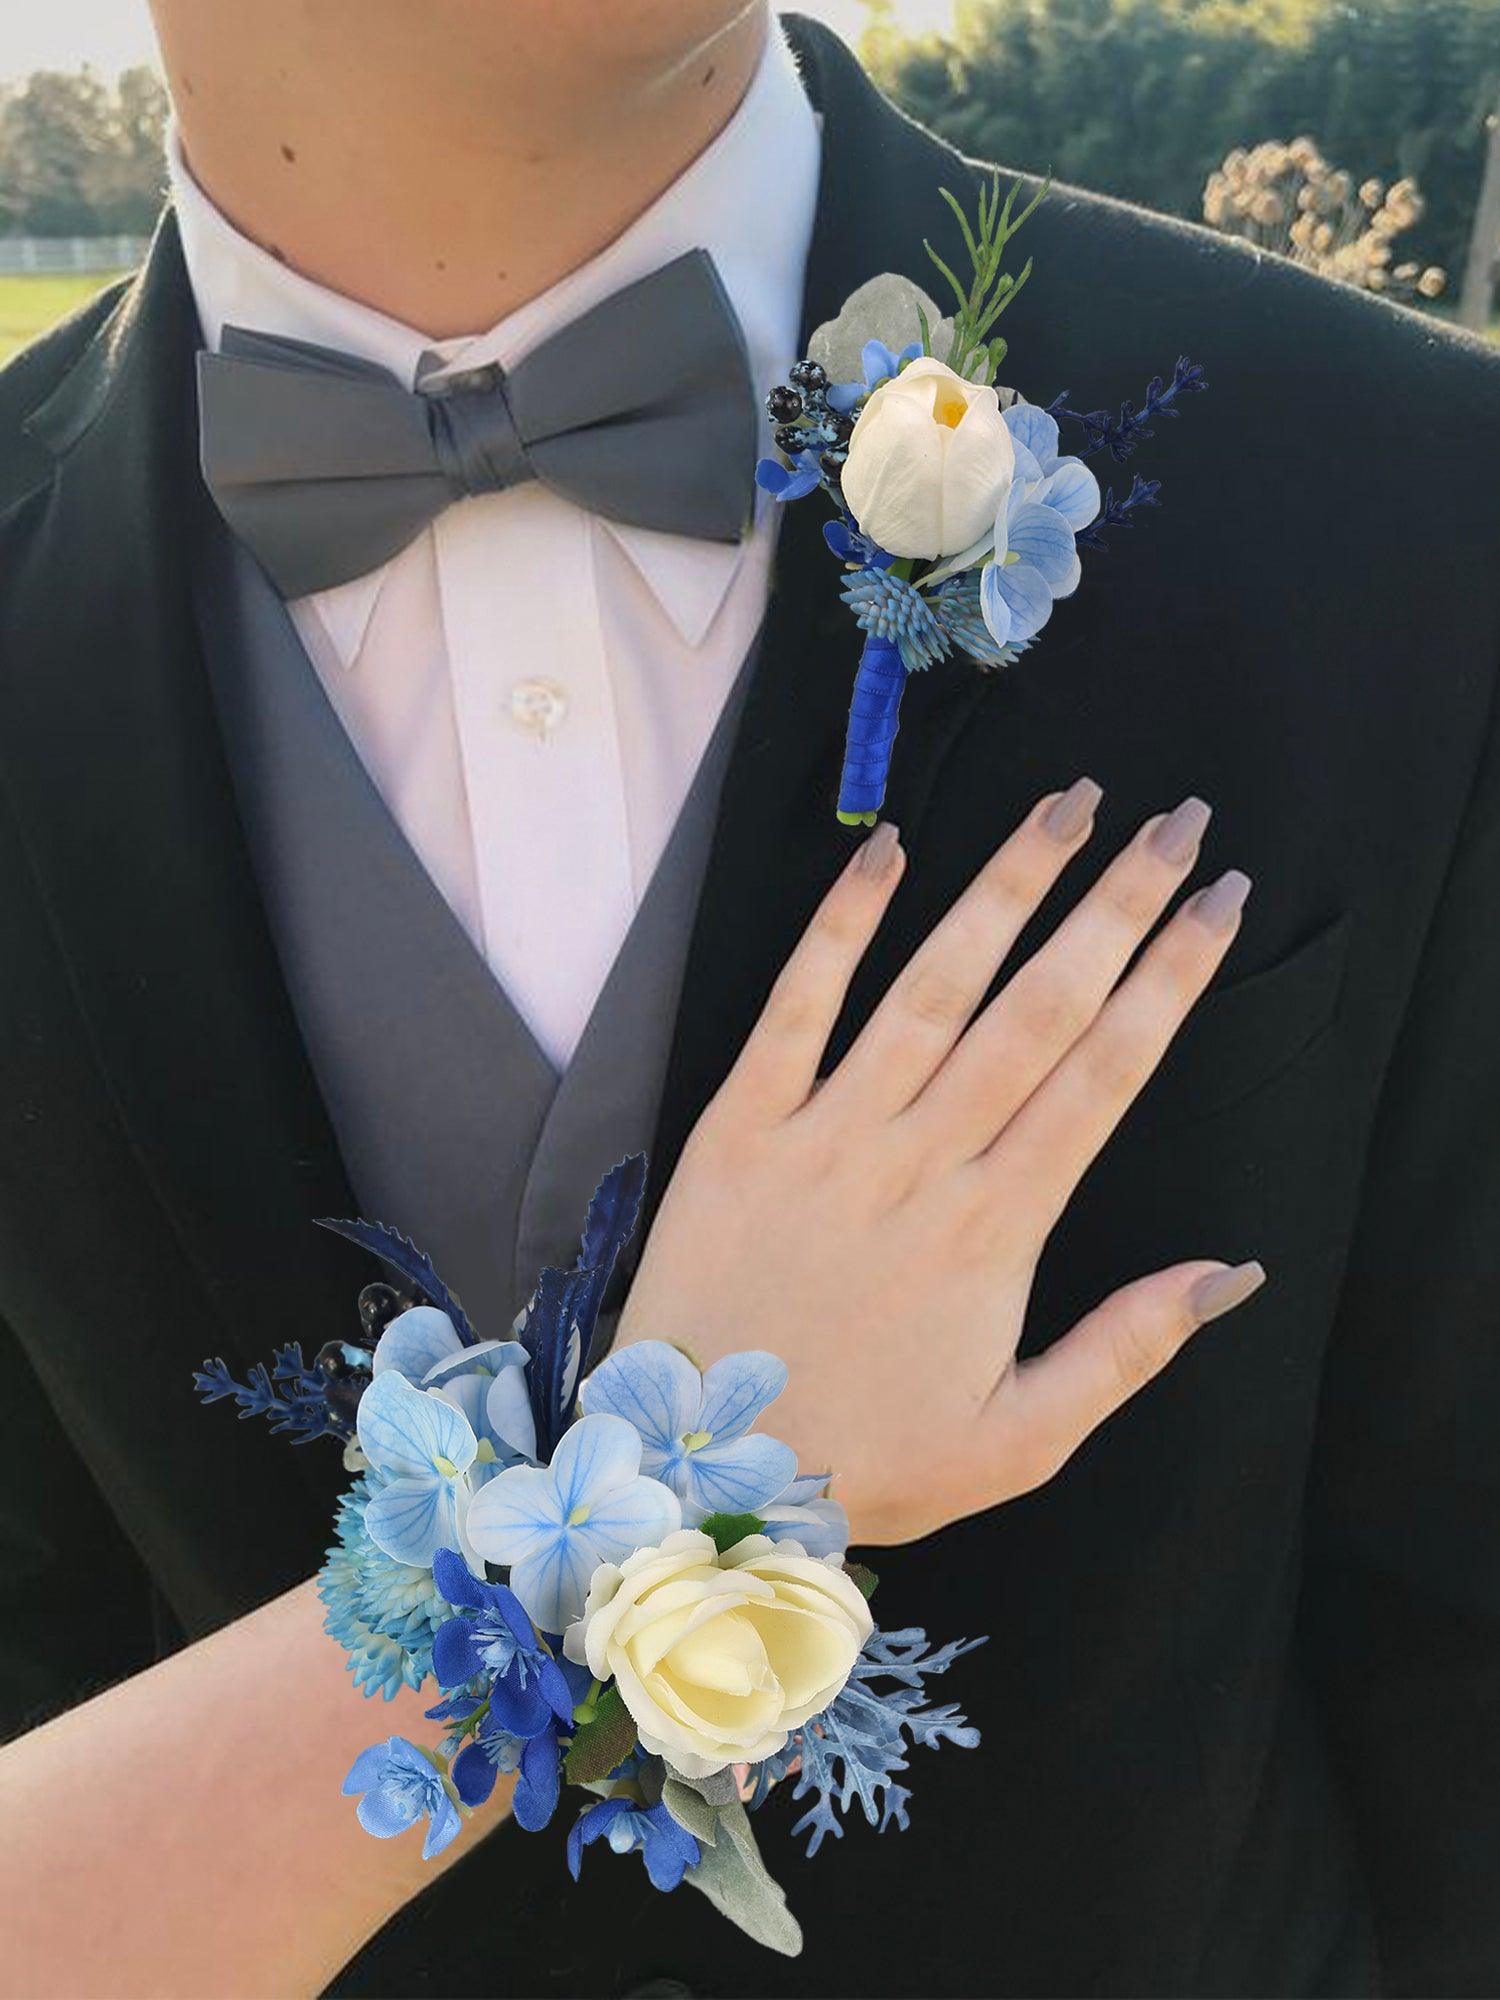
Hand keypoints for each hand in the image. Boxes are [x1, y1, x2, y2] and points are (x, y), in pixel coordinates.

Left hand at [617, 782, 1263, 1544]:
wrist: (694, 1476)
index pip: (1106, 1075)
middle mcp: (920, 1163)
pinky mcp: (741, 1127)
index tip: (1218, 905)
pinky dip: (839, 928)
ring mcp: (827, 1135)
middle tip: (1175, 823)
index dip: (1170, 981)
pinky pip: (796, 1007)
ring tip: (1067, 806)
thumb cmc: (861, 1459)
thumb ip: (1124, 1350)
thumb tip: (1230, 1272)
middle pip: (1039, 1010)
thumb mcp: (1018, 1442)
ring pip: (933, 987)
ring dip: (1005, 889)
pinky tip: (887, 852)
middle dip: (1116, 906)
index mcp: (996, 1230)